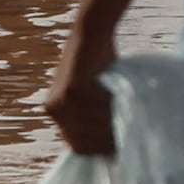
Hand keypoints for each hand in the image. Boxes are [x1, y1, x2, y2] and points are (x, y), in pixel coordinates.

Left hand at [37, 33, 120, 158]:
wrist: (91, 33)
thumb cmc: (99, 64)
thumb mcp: (93, 96)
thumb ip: (96, 118)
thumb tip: (116, 146)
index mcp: (55, 114)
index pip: (78, 147)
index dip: (100, 149)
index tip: (122, 146)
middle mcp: (53, 110)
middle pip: (85, 140)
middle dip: (108, 138)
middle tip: (130, 132)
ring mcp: (60, 100)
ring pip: (93, 125)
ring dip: (113, 120)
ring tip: (129, 112)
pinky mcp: (72, 89)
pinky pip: (98, 108)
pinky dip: (112, 104)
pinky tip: (121, 94)